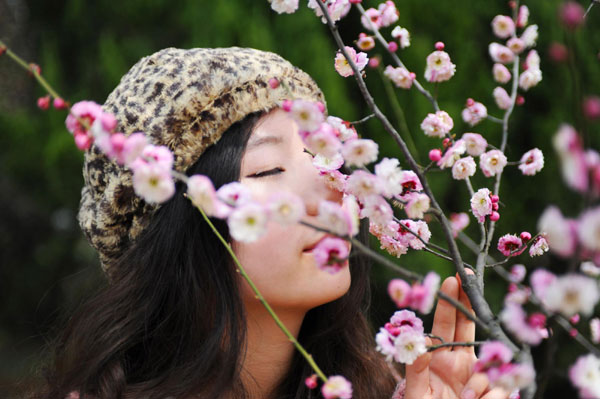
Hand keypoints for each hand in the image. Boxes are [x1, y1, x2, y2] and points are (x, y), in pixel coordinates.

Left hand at [404, 276, 507, 398]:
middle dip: (470, 302)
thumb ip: (416, 369)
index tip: (452, 278)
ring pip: (489, 364)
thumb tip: (417, 344)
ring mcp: (479, 374)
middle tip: (467, 277)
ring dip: (478, 383)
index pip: (446, 322)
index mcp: (440, 355)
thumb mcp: (416, 391)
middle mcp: (461, 359)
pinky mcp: (495, 392)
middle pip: (469, 325)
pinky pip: (499, 389)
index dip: (451, 300)